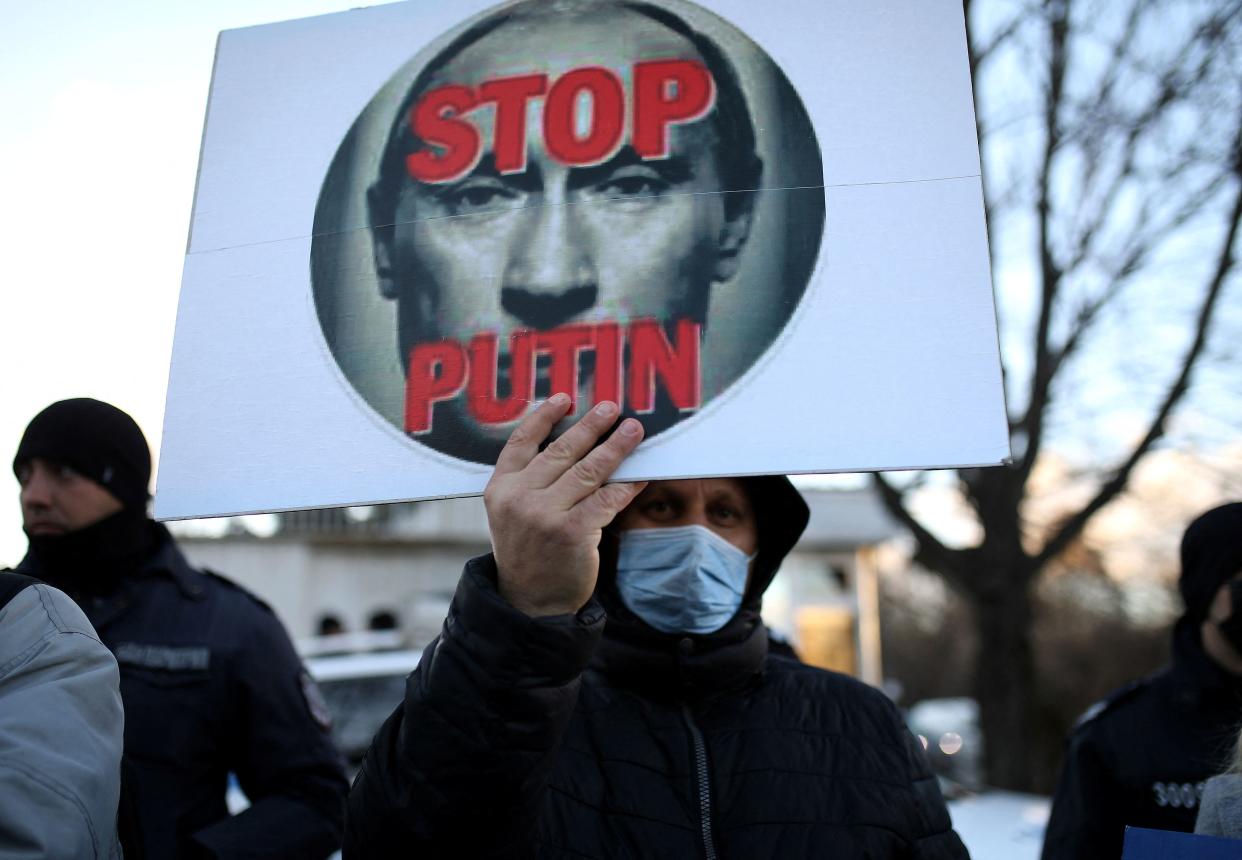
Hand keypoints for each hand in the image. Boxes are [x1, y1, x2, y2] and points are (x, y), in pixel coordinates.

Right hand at [484, 394, 646, 616]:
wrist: (529, 602)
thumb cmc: (528, 552)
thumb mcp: (511, 514)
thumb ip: (529, 482)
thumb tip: (573, 444)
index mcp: (500, 488)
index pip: (521, 442)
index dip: (543, 417)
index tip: (564, 399)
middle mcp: (519, 498)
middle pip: (562, 451)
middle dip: (591, 426)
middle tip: (612, 407)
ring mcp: (545, 514)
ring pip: (588, 470)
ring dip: (615, 447)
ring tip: (633, 430)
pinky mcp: (572, 532)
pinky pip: (607, 499)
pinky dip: (626, 485)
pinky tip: (640, 476)